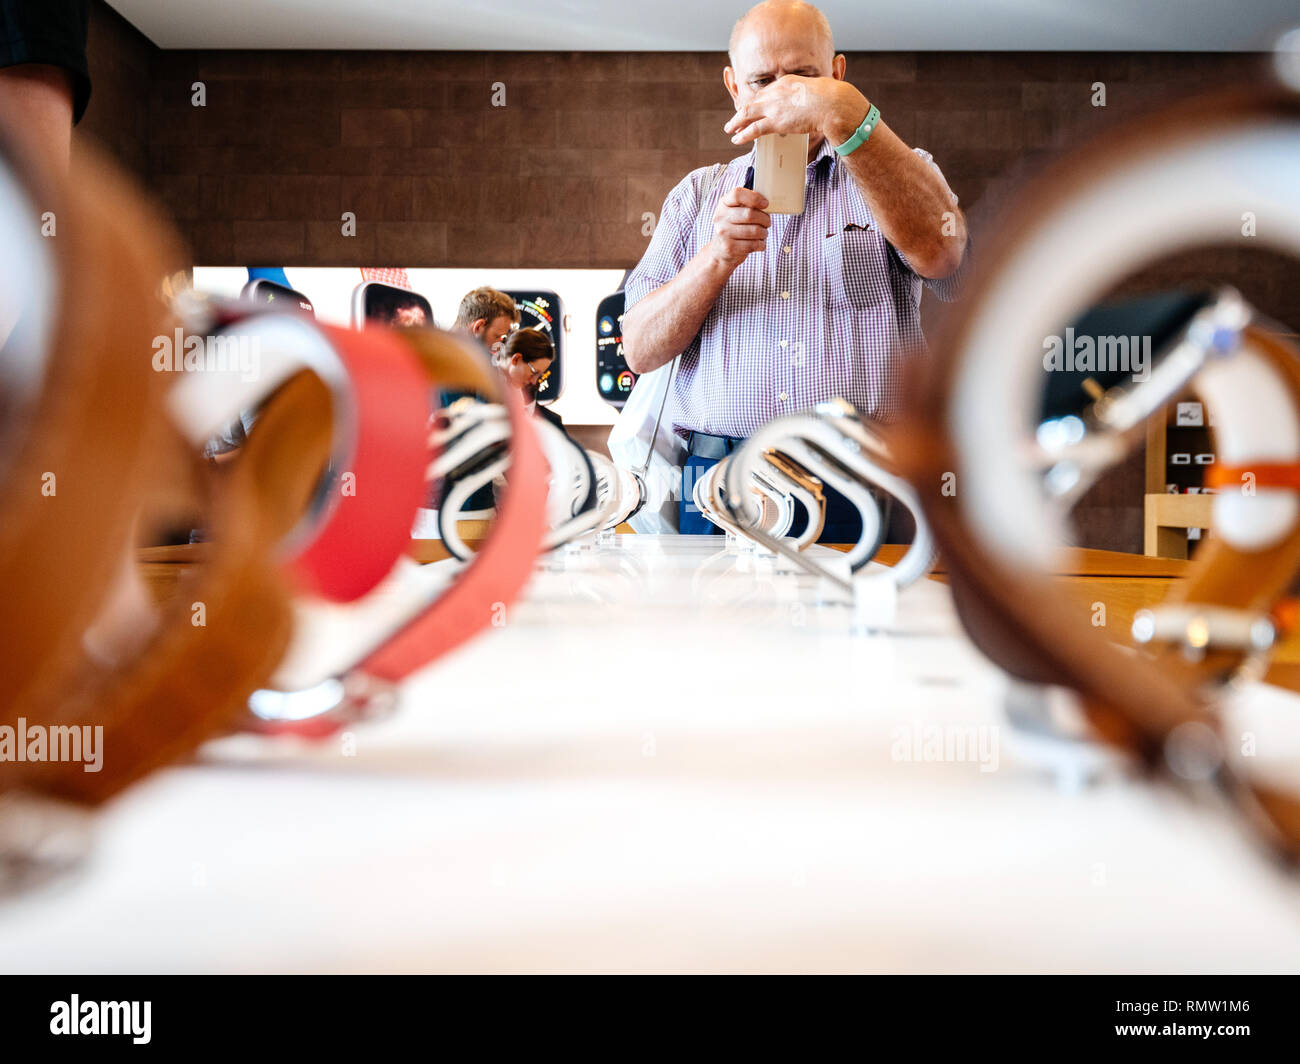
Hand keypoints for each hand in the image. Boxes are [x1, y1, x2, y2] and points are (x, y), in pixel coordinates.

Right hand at [708, 186, 770, 269]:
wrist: (720, 250)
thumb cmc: (734, 227)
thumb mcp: (736, 210)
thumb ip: (748, 203)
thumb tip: (766, 202)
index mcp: (723, 204)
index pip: (737, 194)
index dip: (755, 198)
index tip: (765, 204)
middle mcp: (721, 218)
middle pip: (750, 214)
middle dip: (765, 219)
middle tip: (767, 222)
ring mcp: (723, 233)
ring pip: (755, 231)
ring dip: (764, 232)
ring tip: (763, 233)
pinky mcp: (729, 248)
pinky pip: (753, 244)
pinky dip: (761, 244)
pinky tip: (759, 243)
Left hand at [724, 75, 868, 147]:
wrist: (832, 103)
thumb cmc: (831, 98)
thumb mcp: (816, 90)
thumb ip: (807, 96)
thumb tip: (811, 105)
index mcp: (786, 82)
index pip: (766, 93)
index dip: (757, 103)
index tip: (753, 110)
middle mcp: (776, 91)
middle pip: (753, 102)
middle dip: (742, 112)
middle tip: (735, 120)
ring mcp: (774, 106)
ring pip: (748, 114)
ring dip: (737, 122)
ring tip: (730, 129)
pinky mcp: (776, 121)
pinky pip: (754, 129)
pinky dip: (743, 134)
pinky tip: (737, 138)